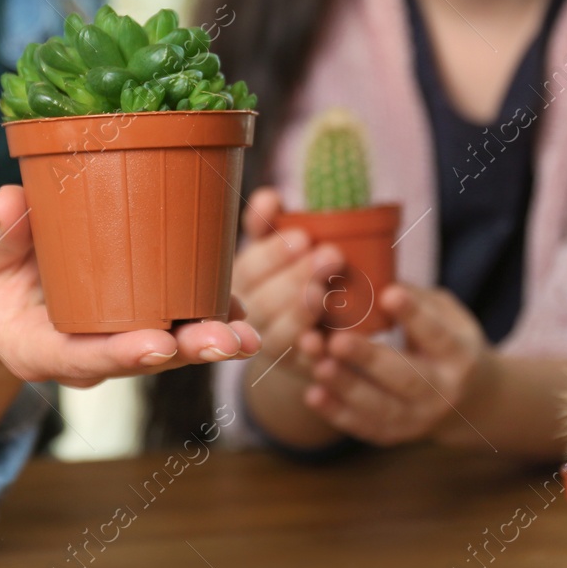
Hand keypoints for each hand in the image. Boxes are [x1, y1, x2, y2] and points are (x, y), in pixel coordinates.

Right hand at [0, 186, 260, 387]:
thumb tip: (10, 203)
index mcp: (35, 346)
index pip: (80, 357)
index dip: (121, 353)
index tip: (158, 345)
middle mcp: (80, 354)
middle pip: (138, 362)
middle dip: (186, 352)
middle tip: (228, 341)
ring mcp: (110, 340)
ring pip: (165, 349)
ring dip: (209, 341)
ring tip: (249, 333)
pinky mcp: (132, 320)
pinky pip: (173, 322)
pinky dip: (207, 316)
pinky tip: (244, 307)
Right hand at [233, 187, 344, 370]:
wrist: (294, 340)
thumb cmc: (283, 279)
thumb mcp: (273, 251)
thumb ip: (268, 225)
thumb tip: (269, 197)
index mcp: (236, 284)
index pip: (249, 268)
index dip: (273, 254)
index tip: (303, 236)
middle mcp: (243, 319)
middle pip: (262, 301)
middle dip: (295, 278)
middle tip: (330, 256)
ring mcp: (265, 348)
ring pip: (276, 335)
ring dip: (300, 313)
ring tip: (324, 292)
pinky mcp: (291, 370)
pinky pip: (299, 366)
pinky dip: (311, 355)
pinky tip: (325, 340)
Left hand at [296, 284, 493, 445]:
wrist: (466, 401)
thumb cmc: (445, 341)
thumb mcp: (446, 314)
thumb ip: (415, 298)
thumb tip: (374, 274)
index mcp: (458, 355)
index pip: (436, 335)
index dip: (415, 315)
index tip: (390, 294)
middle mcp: (441, 392)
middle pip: (405, 378)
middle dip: (369, 359)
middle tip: (338, 339)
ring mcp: (417, 419)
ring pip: (379, 407)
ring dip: (346, 386)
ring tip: (319, 364)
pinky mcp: (392, 434)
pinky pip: (362, 426)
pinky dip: (336, 413)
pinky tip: (313, 394)